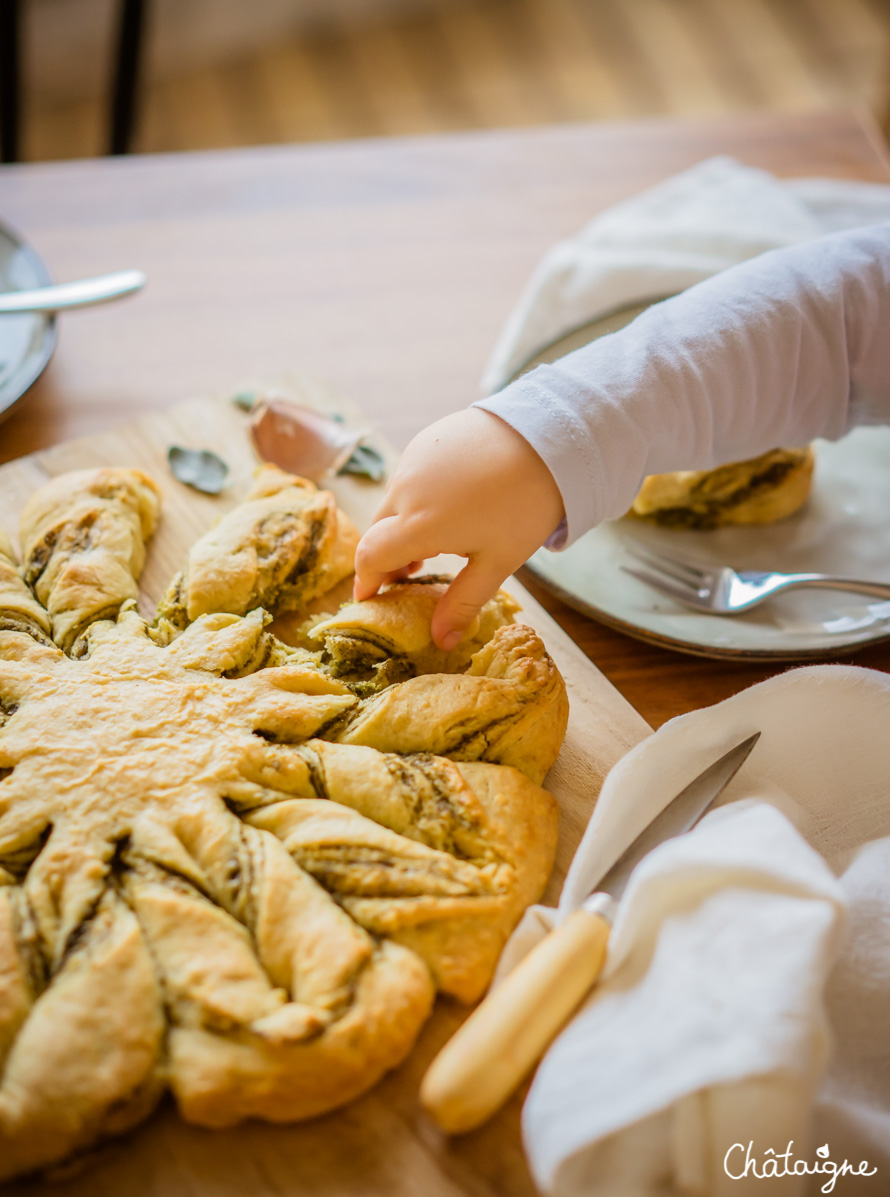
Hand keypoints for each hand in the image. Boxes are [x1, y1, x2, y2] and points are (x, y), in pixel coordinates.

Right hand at [354, 408, 564, 649]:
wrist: (549, 437)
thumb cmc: (525, 505)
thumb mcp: (497, 562)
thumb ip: (462, 602)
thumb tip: (440, 641)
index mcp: (419, 525)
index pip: (369, 557)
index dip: (366, 581)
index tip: (372, 598)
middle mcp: (405, 490)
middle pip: (376, 531)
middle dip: (384, 558)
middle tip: (408, 577)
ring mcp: (413, 461)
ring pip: (392, 503)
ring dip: (400, 528)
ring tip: (433, 545)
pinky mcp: (425, 441)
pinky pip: (408, 477)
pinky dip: (414, 499)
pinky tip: (447, 506)